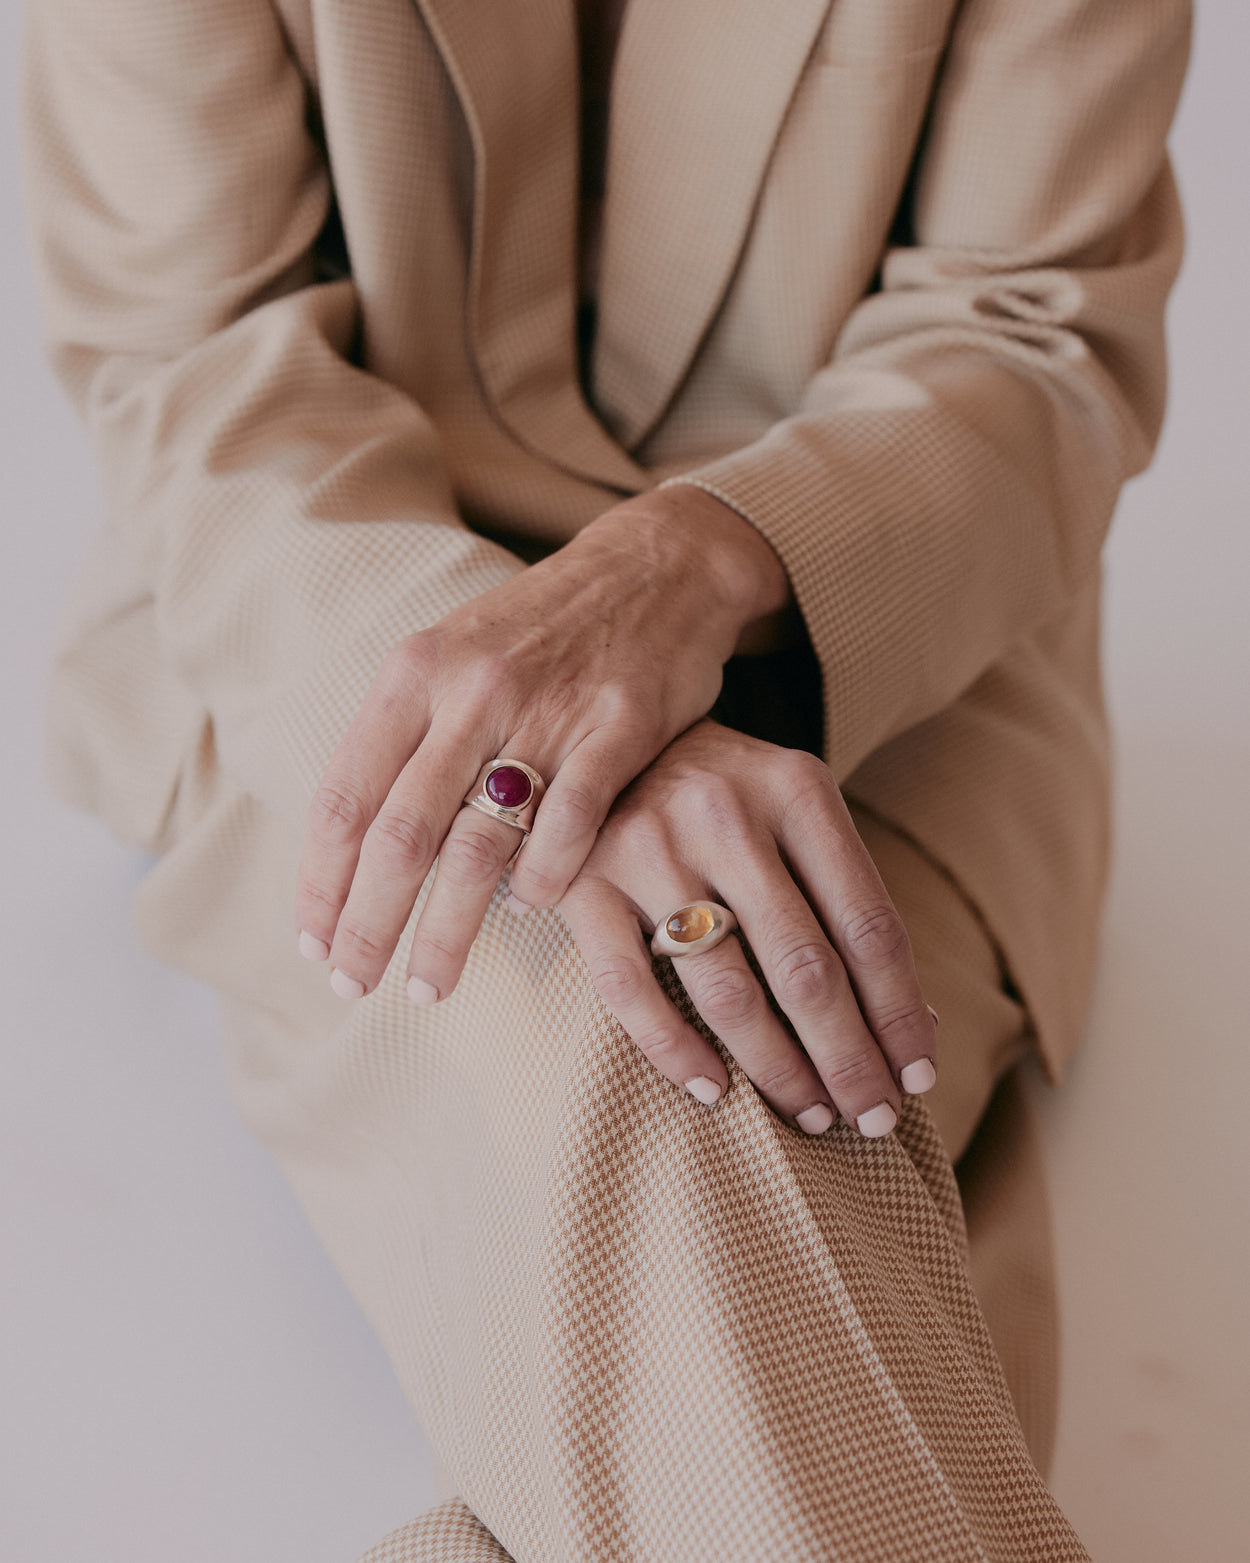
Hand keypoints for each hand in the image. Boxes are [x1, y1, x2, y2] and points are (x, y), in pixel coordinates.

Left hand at [295, 487, 790, 1001]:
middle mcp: (470, 692)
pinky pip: (569, 827)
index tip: (313, 944)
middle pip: (400, 835)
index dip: (320, 882)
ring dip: (446, 931)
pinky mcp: (619, 727)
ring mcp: (547, 710)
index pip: (345, 797)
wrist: (656, 566)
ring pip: (478, 847)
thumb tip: (361, 851)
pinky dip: (543, 883)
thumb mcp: (455, 657)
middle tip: (354, 985)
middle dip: (368, 925)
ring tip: (430, 986)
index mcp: (415, 673)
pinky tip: (528, 912)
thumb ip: (409, 739)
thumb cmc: (543, 630)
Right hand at [558, 721, 938, 1136]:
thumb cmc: (729, 795)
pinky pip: (630, 990)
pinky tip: (713, 1089)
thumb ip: (846, 899)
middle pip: (806, 968)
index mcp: (796, 791)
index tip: (917, 1077)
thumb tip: (913, 1028)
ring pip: (727, 991)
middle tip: (872, 1117)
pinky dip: (675, 1051)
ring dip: (778, 1070)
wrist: (614, 738)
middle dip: (849, 1058)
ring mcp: (647, 848)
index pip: (868, 924)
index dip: (900, 1012)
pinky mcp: (581, 882)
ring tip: (810, 1112)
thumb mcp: (797, 814)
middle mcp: (725, 814)